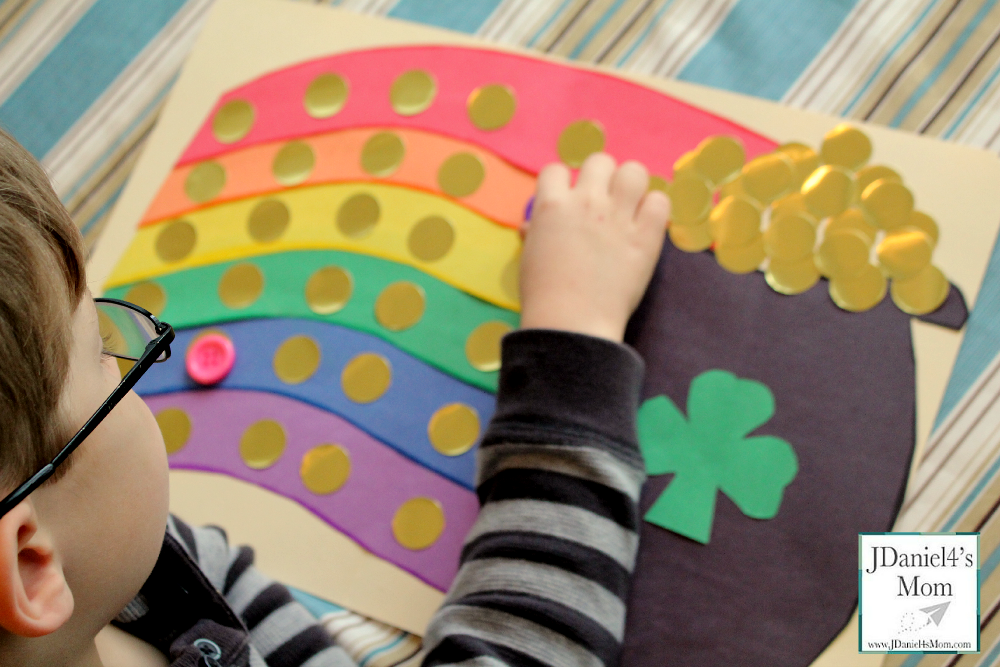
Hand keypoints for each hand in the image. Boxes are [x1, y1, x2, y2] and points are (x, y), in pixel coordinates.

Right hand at [518, 153, 669, 341]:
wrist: (571, 322)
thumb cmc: (543, 295)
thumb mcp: (529, 257)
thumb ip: (536, 232)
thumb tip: (533, 226)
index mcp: (551, 205)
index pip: (556, 170)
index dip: (563, 184)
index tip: (569, 200)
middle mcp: (586, 202)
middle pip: (599, 161)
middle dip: (601, 178)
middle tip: (604, 202)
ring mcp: (618, 216)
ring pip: (634, 171)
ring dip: (631, 185)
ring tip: (629, 206)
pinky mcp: (646, 236)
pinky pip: (660, 201)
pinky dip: (654, 209)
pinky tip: (646, 225)